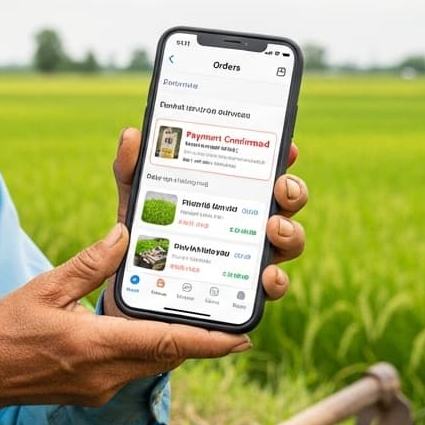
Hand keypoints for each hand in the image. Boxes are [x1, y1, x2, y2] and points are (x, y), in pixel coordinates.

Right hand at [0, 224, 250, 424]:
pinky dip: (147, 349)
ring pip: (152, 363)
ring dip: (174, 343)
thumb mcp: (44, 289)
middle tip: (228, 313)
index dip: (208, 342)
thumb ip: (88, 264)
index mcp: (94, 346)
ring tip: (195, 313)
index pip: (165, 344)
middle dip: (200, 338)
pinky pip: (132, 368)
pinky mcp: (92, 390)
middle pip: (167, 355)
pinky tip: (148, 327)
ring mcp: (99, 387)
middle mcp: (104, 373)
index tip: (243, 337)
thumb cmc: (4, 332)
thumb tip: (125, 236)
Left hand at [109, 127, 308, 310]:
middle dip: (293, 190)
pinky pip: (272, 286)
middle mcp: (247, 220)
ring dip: (290, 232)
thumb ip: (132, 170)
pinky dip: (276, 281)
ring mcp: (249, 255)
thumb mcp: (136, 200)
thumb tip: (131, 135)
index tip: (286, 146)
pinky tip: (268, 277)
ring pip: (288, 240)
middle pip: (285, 201)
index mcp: (227, 192)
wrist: (132, 287)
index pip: (262, 169)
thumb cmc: (143, 233)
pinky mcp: (244, 289)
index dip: (281, 156)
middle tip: (280, 187)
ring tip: (272, 228)